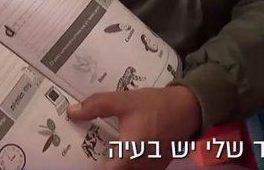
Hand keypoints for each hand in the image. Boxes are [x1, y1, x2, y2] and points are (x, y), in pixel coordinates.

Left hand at [67, 86, 201, 169]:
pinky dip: (126, 163)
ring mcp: (149, 169)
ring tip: (99, 152)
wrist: (191, 107)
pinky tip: (120, 150)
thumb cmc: (158, 105)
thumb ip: (98, 105)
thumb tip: (71, 111)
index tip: (73, 157)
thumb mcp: (126, 101)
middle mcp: (138, 167)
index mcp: (127, 156)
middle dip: (99, 163)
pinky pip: (136, 169)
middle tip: (84, 151)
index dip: (85, 165)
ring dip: (114, 164)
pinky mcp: (157, 165)